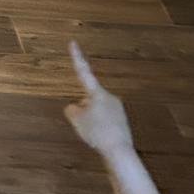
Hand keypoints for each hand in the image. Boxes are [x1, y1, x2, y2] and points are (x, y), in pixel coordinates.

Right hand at [63, 40, 133, 156]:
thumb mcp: (76, 119)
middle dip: (83, 108)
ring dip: (91, 119)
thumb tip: (75, 107)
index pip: (83, 72)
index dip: (76, 57)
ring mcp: (117, 109)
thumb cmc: (96, 131)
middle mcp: (109, 97)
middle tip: (83, 124)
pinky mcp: (122, 122)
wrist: (119, 151)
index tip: (73, 42)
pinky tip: (101, 138)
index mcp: (97, 93)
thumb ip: (71, 109)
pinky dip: (99, 127)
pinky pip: (105, 121)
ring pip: (96, 110)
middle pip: (88, 98)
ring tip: (93, 134)